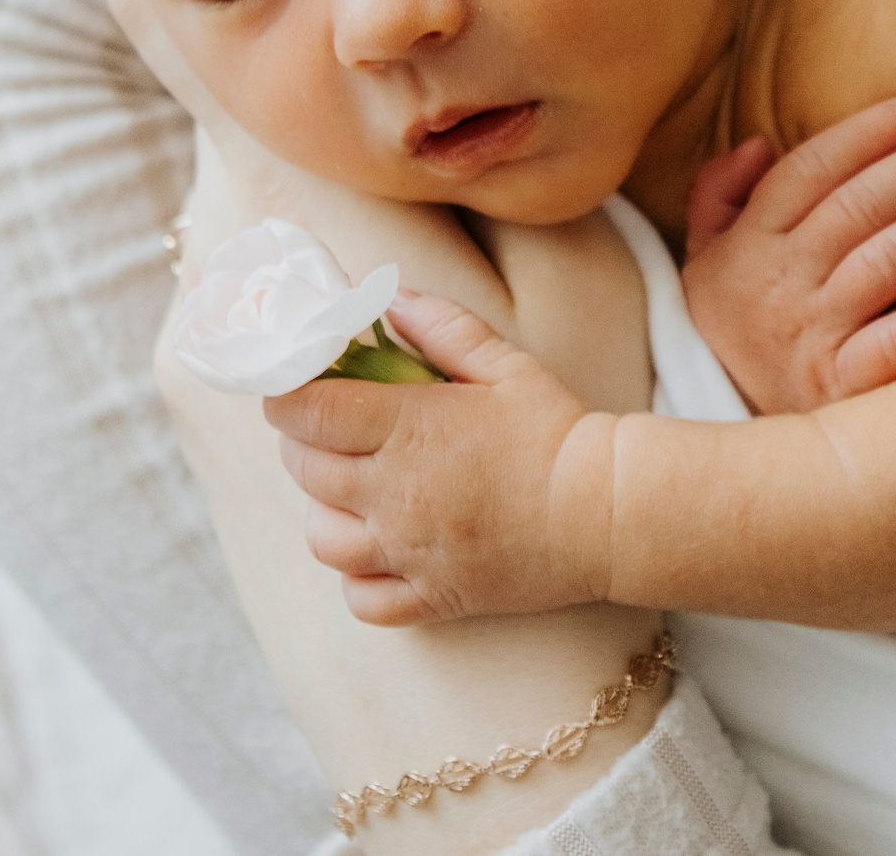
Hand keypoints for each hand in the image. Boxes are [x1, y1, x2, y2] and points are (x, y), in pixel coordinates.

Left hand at [266, 291, 617, 625]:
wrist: (609, 512)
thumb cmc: (557, 430)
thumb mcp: (504, 363)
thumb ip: (441, 326)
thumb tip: (389, 298)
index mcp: (408, 428)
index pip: (305, 410)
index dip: (286, 392)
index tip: (296, 382)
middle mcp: (394, 495)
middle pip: (304, 469)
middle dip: (302, 441)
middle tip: (330, 425)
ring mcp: (409, 552)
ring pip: (321, 538)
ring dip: (325, 509)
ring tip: (353, 489)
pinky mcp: (432, 597)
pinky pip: (361, 598)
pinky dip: (357, 576)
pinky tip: (379, 549)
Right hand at [682, 97, 895, 414]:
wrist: (734, 443)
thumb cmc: (737, 336)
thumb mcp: (704, 265)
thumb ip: (718, 197)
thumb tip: (760, 143)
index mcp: (744, 248)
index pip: (805, 173)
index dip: (861, 135)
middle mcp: (776, 287)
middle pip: (853, 208)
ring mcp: (810, 338)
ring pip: (882, 264)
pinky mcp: (843, 388)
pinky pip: (895, 346)